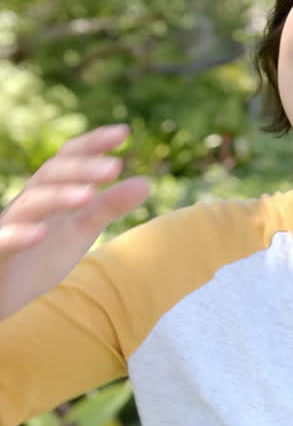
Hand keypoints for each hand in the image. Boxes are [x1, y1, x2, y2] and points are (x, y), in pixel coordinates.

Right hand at [0, 125, 148, 320]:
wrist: (5, 293)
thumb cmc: (40, 256)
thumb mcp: (80, 229)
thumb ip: (109, 206)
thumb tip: (146, 182)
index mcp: (49, 193)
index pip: (68, 159)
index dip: (93, 143)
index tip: (124, 132)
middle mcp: (28, 204)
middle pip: (51, 176)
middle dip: (82, 168)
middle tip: (115, 167)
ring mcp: (10, 227)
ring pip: (30, 204)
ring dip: (59, 196)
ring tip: (90, 194)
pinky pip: (4, 241)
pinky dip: (19, 235)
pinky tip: (41, 232)